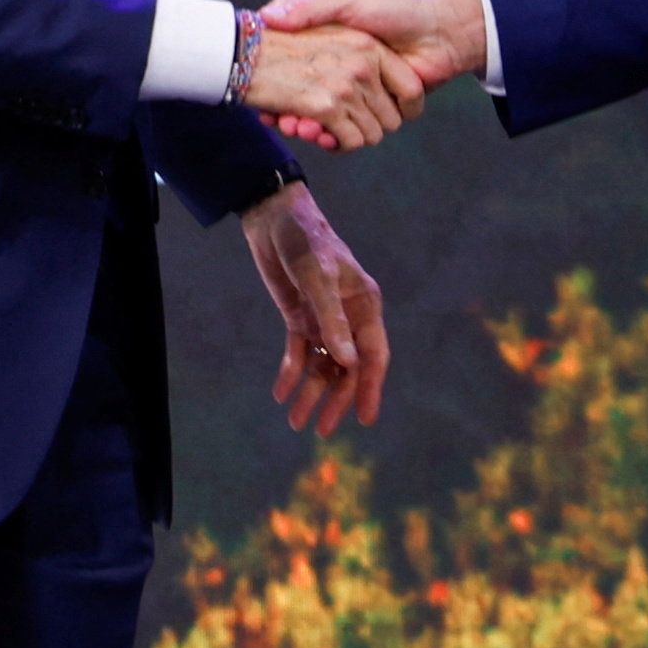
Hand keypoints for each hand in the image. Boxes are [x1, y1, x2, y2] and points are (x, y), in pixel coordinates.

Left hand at [241, 181, 387, 435]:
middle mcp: (348, 315)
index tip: (365, 418)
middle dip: (336, 398)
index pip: (373, 353)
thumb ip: (332, 319)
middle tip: (322, 430)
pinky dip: (291, 372)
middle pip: (347, 367)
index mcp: (364, 304)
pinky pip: (299, 352)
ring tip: (294, 420)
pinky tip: (280, 392)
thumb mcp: (316, 277)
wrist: (274, 217)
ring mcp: (323, 318)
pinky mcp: (299, 316)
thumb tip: (347, 362)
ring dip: (311, 392)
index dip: (371, 387)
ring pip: (323, 364)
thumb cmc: (306, 239)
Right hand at [259, 0, 486, 148]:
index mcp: (344, 50)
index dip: (288, 90)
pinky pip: (349, 136)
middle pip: (316, 104)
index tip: (269, 97)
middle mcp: (353, 73)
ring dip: (315, 130)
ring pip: (331, 124)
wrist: (443, 29)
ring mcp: (366, 93)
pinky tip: (314, 132)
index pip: (303, 77)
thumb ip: (311, 6)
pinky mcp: (382, 111)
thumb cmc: (395, 8)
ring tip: (296, 124)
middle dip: (300, 114)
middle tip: (283, 116)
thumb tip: (269, 17)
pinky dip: (333, 140)